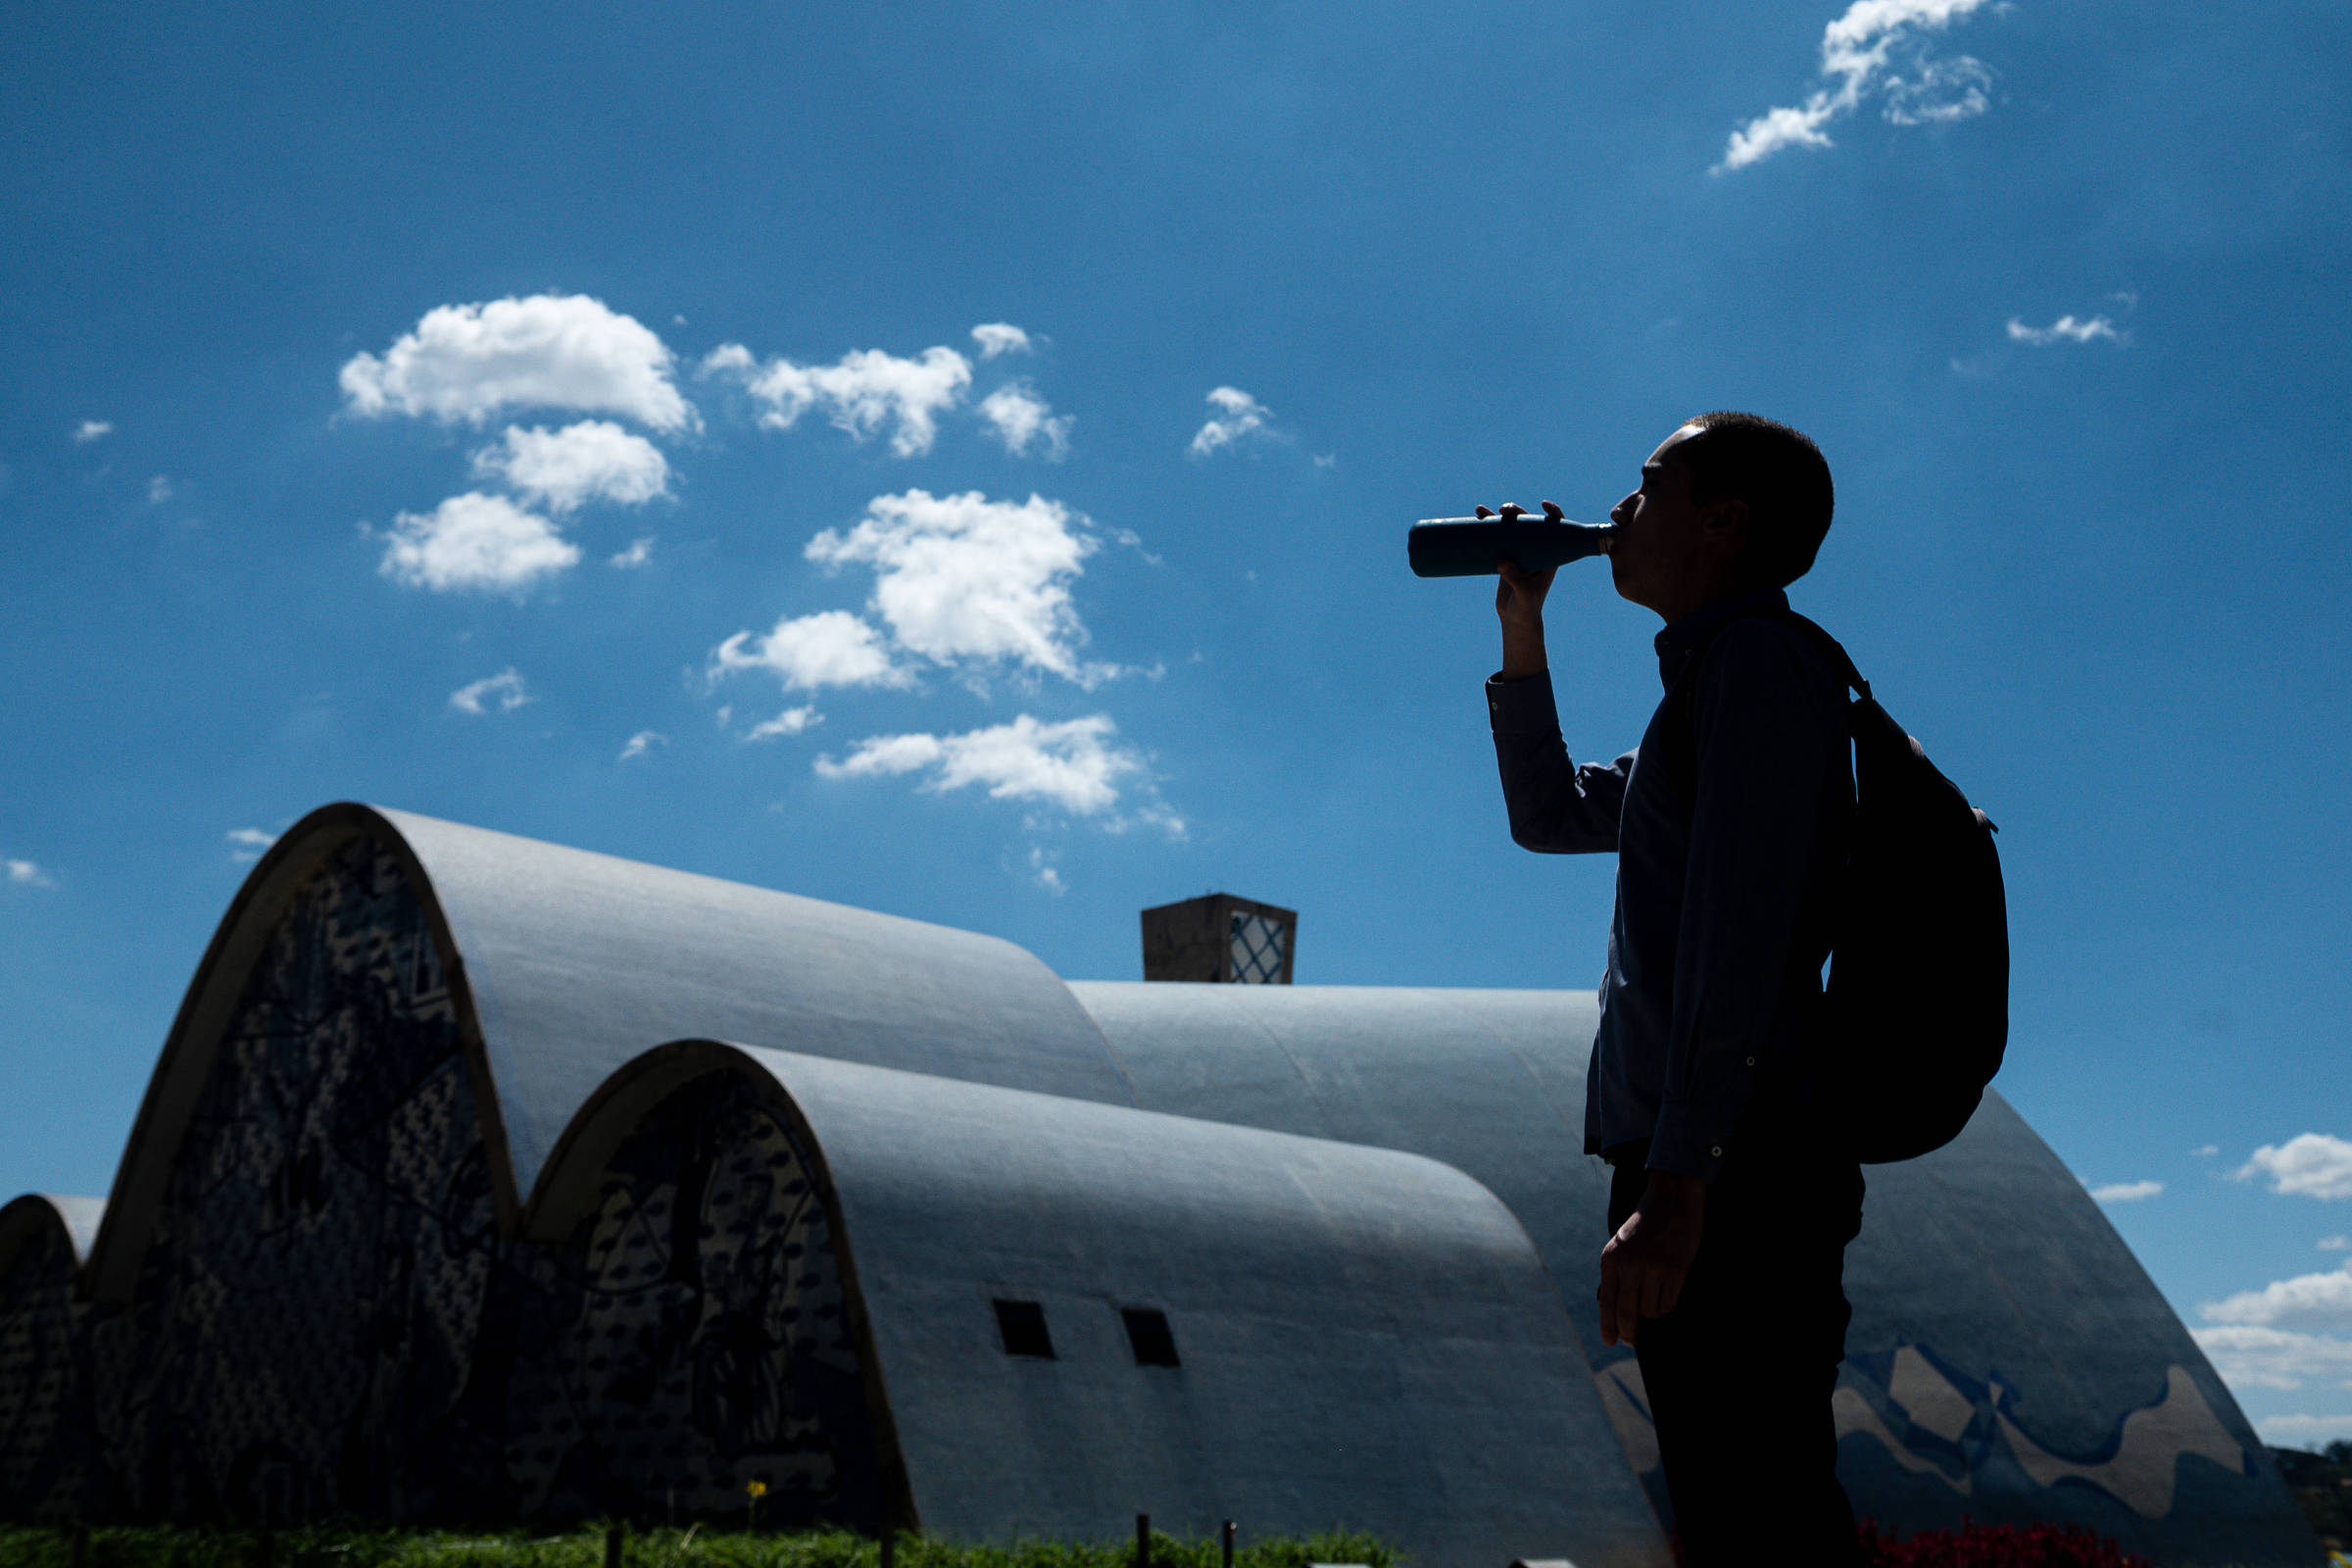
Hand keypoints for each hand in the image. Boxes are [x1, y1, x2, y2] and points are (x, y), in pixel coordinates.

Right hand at [1489, 502, 1563, 626]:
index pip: (1556, 528)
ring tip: (1481, 511)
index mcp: (1550, 555)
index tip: (1543, 505)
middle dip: (1517, 512)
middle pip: (1529, 523)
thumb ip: (1516, 579)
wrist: (1516, 620)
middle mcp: (1536, 550)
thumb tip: (1502, 561)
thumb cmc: (1527, 609)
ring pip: (1510, 529)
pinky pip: (1496, 540)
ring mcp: (1519, 554)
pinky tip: (1476, 520)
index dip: (1553, 513)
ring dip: (1496, 517)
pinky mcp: (1505, 559)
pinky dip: (1486, 530)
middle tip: (1504, 510)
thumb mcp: (1524, 594)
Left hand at [1598, 1169, 1706, 1346]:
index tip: (1610, 1342)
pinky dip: (1667, 1304)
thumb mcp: (1620, 1244)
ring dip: (1652, 1311)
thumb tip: (1614, 1310)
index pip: (1606, 1302)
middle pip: (1626, 1313)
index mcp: (1611, 1259)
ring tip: (1654, 1296)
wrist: (1671, 1200)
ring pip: (1650, 1311)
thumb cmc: (1645, 1224)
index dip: (1608, 1326)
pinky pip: (1668, 1304)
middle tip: (1632, 1341)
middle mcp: (1629, 1266)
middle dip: (1629, 1333)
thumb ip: (1616, 1273)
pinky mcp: (1675, 1271)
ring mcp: (1653, 1269)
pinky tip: (1667, 1291)